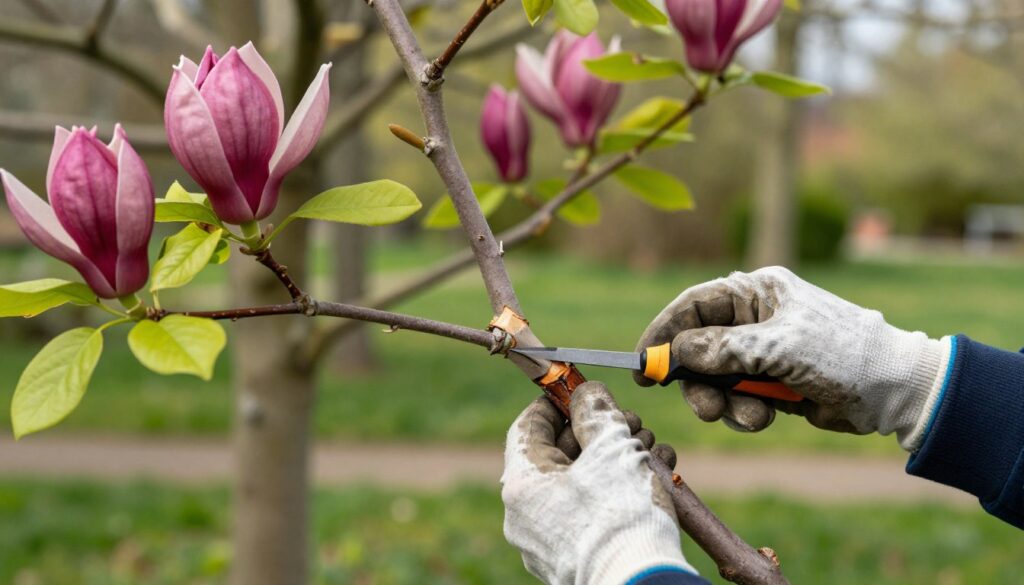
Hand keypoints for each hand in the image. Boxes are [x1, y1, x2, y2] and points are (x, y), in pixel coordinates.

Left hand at [501, 382, 695, 584]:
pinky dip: (613, 494)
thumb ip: (597, 412)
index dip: (556, 403)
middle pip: (557, 457)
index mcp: (522, 484)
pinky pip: (586, 515)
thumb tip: (587, 394)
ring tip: (651, 451)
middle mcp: (523, 517)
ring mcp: (544, 544)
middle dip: (597, 434)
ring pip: (577, 486)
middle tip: (630, 423)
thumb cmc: (622, 516)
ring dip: (613, 462)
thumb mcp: (612, 448)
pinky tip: (650, 481)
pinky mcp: (569, 562)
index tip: (581, 392)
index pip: (527, 427)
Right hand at [634, 267, 951, 450]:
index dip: (664, 332)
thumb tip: (677, 351)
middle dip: (697, 380)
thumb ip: (723, 349)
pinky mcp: (771, 383)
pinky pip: (737, 398)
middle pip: (698, 347)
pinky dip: (744, 411)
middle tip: (704, 408)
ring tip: (750, 416)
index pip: (693, 305)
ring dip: (725, 403)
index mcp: (756, 293)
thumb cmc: (841, 353)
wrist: (894, 391)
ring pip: (716, 379)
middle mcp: (754, 319)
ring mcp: (762, 352)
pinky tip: (765, 416)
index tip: (643, 363)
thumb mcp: (778, 347)